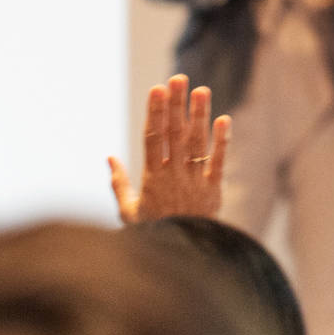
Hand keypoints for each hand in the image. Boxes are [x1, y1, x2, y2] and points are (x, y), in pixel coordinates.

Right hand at [108, 74, 230, 223]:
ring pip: (197, 143)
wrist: (181, 256)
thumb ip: (119, 183)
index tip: (157, 89)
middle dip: (176, 105)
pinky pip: (219, 162)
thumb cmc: (152, 232)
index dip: (155, 112)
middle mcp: (173, 175)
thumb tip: (109, 157)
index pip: (152, 138)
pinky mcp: (213, 189)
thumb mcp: (128, 211)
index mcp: (151, 178)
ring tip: (201, 90)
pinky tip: (224, 119)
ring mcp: (194, 181)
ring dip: (199, 115)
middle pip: (174, 134)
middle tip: (178, 78)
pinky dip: (222, 141)